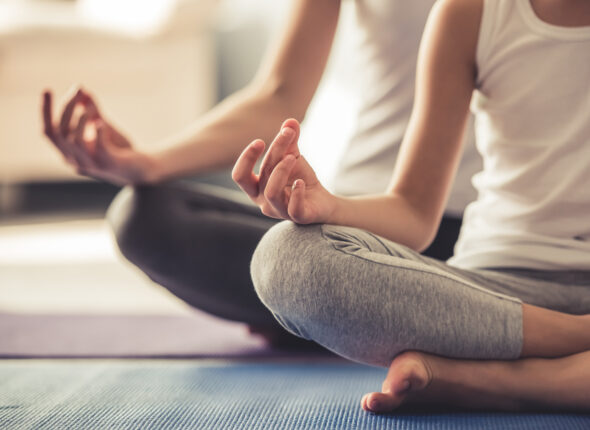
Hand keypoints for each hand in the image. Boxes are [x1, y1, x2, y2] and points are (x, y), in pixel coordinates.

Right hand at [42, 88, 157, 184]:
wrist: (143, 169)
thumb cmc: (121, 149)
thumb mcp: (104, 127)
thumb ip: (92, 111)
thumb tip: (81, 89)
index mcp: (69, 152)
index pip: (49, 132)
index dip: (45, 111)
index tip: (47, 89)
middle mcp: (75, 161)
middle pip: (59, 133)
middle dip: (66, 108)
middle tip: (78, 90)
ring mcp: (91, 165)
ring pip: (74, 140)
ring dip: (81, 119)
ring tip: (91, 107)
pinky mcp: (108, 165)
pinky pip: (98, 148)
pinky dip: (98, 132)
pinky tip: (102, 122)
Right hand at [232, 118, 336, 223]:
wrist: (322, 202)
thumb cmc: (300, 179)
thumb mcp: (293, 157)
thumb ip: (289, 140)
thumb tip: (290, 121)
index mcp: (256, 188)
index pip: (240, 176)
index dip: (246, 158)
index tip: (260, 141)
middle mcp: (264, 201)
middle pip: (259, 177)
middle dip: (271, 154)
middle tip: (285, 136)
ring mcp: (280, 211)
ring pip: (271, 192)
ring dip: (281, 170)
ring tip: (294, 157)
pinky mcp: (298, 217)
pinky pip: (293, 208)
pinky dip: (297, 193)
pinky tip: (301, 182)